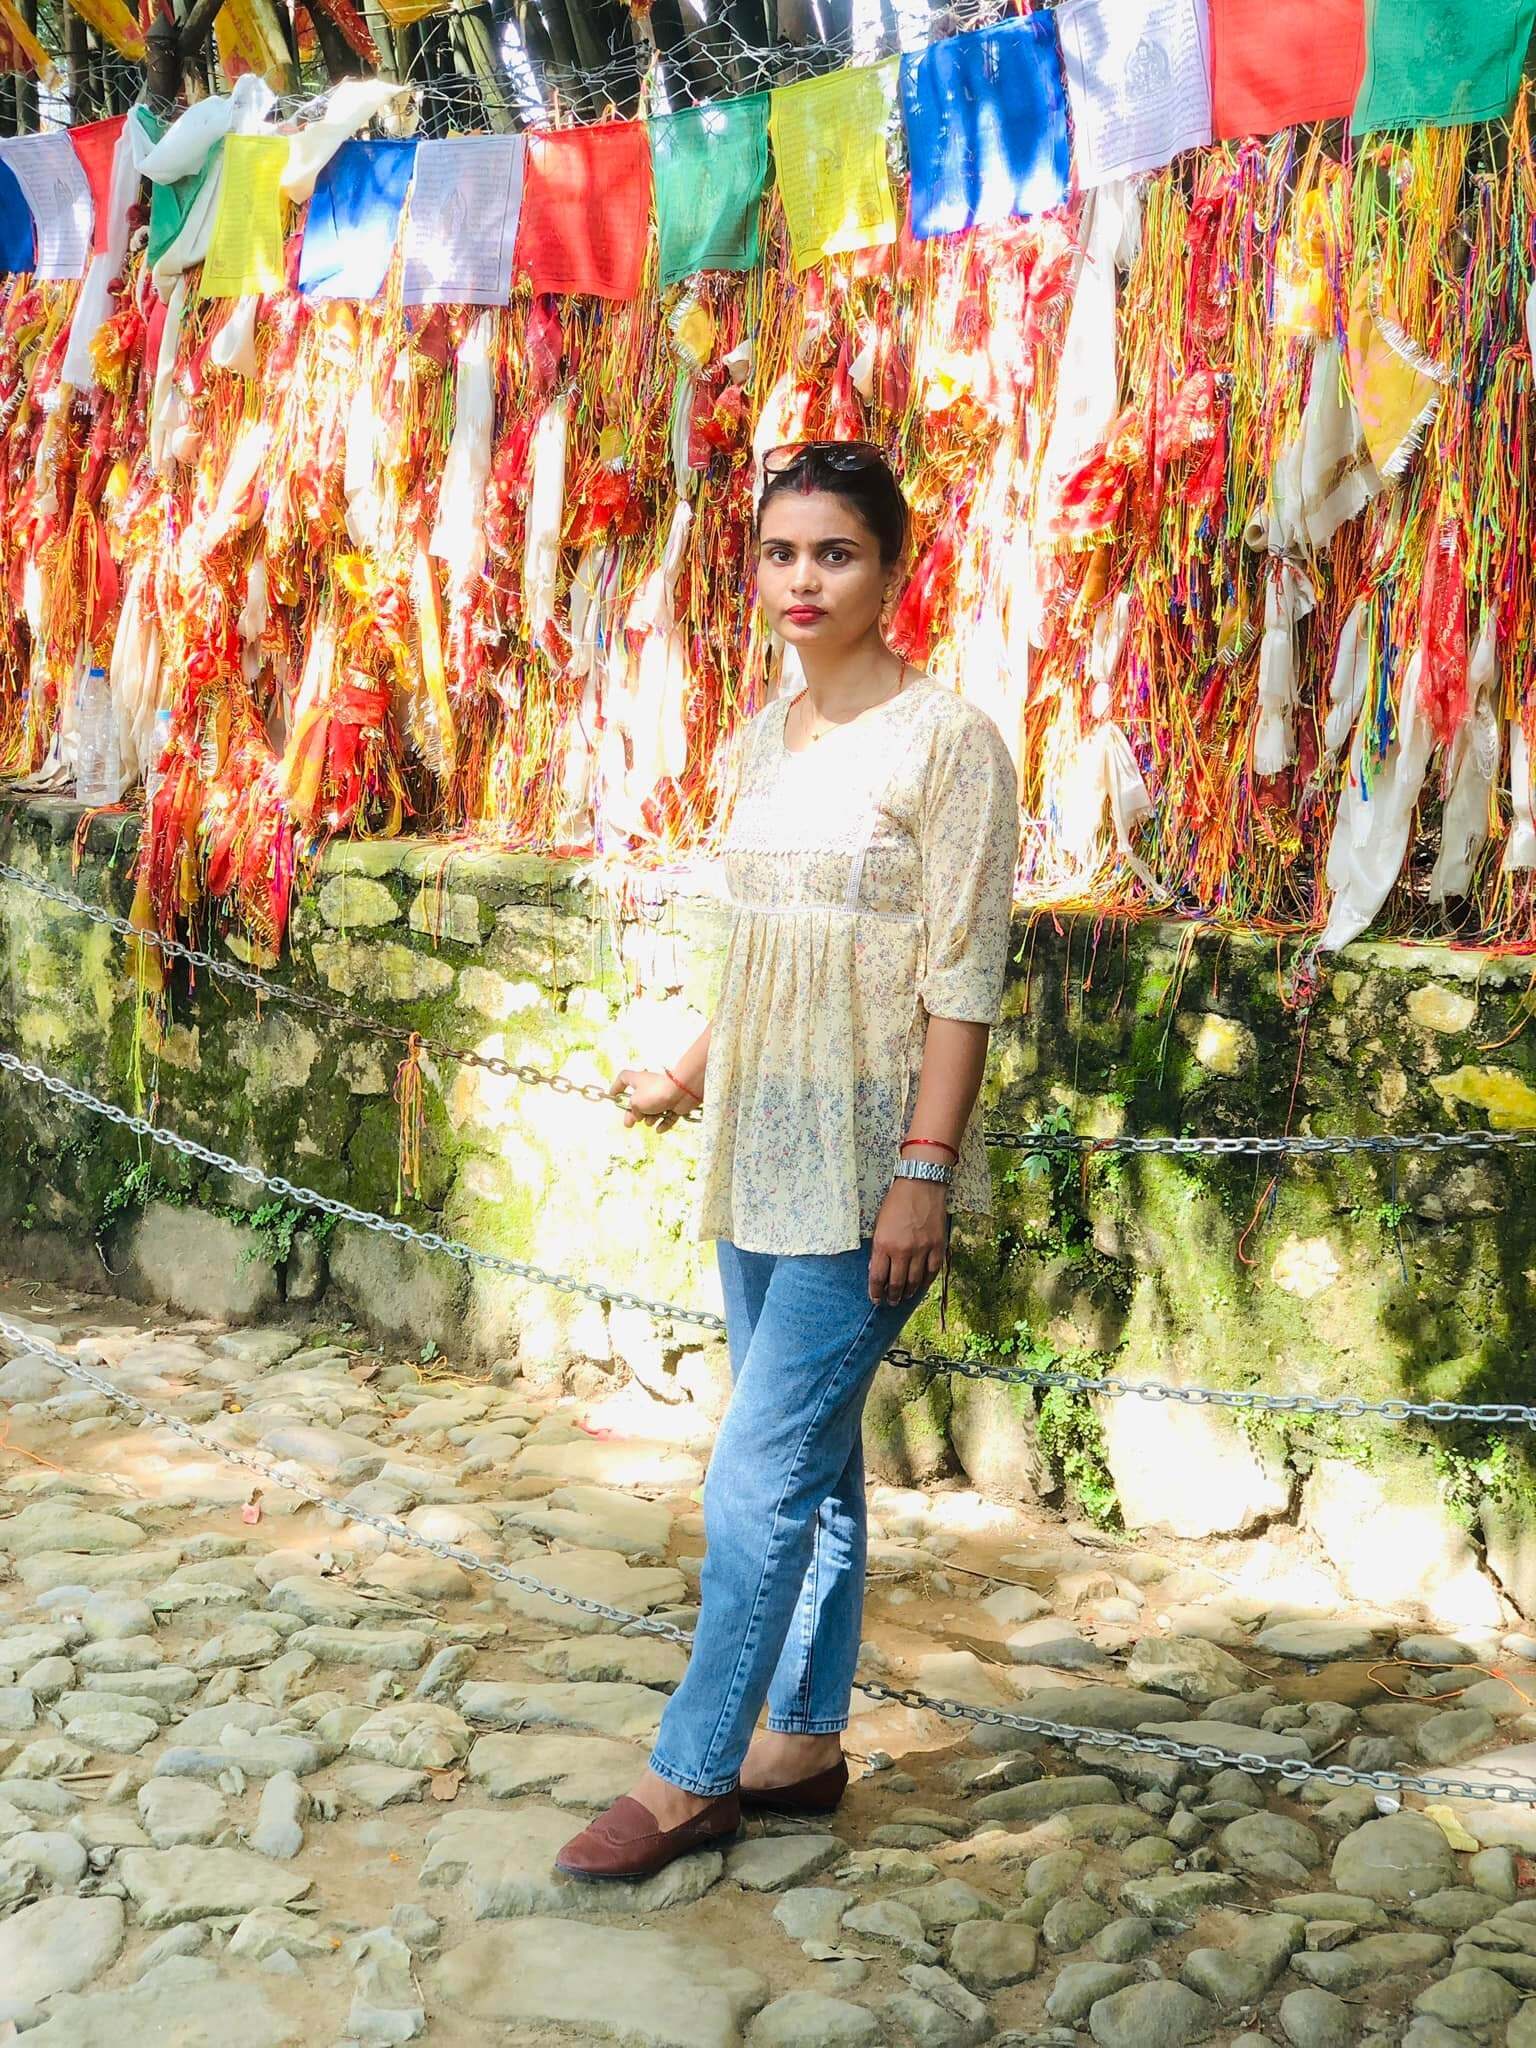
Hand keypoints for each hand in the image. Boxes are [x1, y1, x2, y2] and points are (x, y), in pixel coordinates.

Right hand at [613, 1067, 691, 1129]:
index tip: (613, 1096)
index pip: (624, 1078)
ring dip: (650, 1119)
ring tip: (650, 1120)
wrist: (682, 1091)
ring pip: (653, 1110)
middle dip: (634, 1114)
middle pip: (638, 1101)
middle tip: (629, 1124)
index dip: (617, 1086)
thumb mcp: (635, 1103)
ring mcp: (663, 1095)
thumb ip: (631, 1111)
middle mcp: (650, 1087)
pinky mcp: (674, 1104)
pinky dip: (663, 1123)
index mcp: (638, 1080)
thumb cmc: (656, 1092)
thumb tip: (635, 1117)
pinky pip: (667, 1116)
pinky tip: (659, 1129)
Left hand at [869, 1179, 947, 1304]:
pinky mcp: (937, 1246)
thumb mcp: (879, 1224)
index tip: (876, 1299)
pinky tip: (921, 1286)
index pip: (877, 1277)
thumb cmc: (896, 1203)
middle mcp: (902, 1250)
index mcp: (883, 1244)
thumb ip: (879, 1248)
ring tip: (904, 1296)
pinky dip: (925, 1281)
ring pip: (914, 1281)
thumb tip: (877, 1270)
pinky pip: (932, 1271)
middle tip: (890, 1302)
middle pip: (896, 1283)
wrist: (921, 1185)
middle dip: (892, 1296)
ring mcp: (921, 1249)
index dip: (875, 1292)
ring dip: (908, 1292)